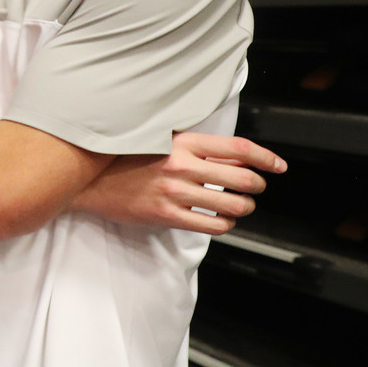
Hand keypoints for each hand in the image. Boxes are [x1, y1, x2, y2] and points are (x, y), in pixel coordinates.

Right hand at [76, 133, 285, 234]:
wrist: (89, 179)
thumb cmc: (125, 158)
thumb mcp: (161, 141)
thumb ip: (197, 148)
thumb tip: (236, 157)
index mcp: (183, 142)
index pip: (239, 148)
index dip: (266, 157)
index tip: (278, 166)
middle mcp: (182, 166)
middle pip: (243, 179)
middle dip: (257, 185)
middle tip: (255, 187)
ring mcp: (174, 192)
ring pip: (233, 206)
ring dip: (243, 207)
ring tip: (238, 205)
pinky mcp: (166, 215)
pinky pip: (213, 226)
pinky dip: (225, 224)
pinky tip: (220, 220)